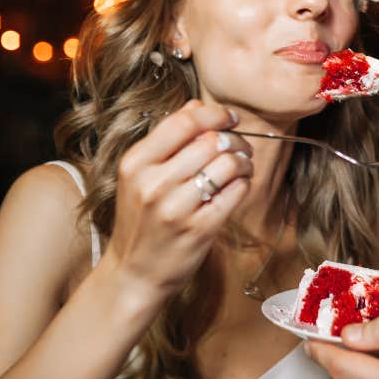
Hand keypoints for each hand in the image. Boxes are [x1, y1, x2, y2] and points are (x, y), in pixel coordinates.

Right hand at [103, 100, 252, 313]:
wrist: (134, 273)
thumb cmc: (142, 219)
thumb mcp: (139, 176)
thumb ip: (166, 141)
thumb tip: (197, 106)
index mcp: (136, 163)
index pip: (184, 121)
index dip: (215, 114)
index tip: (229, 117)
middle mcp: (153, 183)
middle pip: (212, 141)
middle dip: (235, 139)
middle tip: (240, 147)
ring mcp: (176, 208)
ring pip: (228, 164)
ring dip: (244, 161)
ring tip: (241, 167)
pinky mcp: (199, 229)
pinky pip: (236, 192)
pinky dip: (244, 184)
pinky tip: (238, 187)